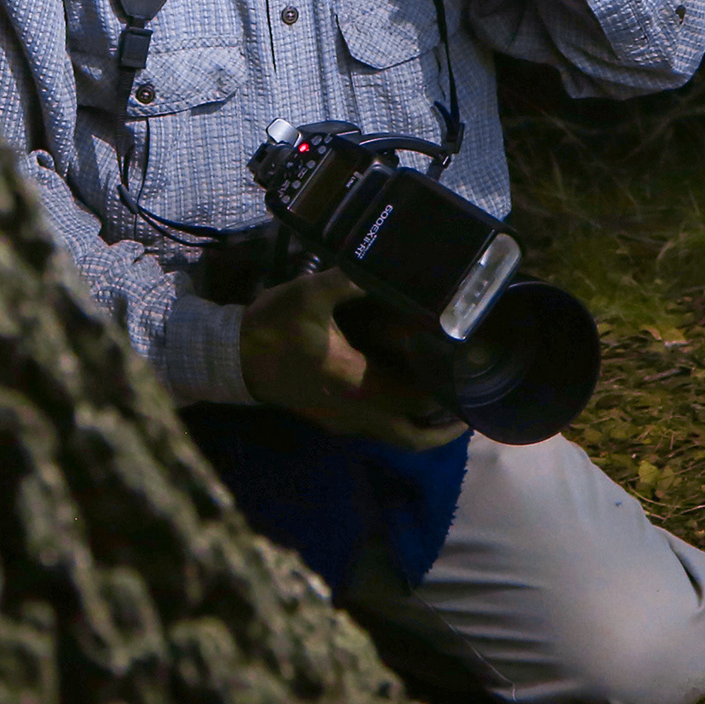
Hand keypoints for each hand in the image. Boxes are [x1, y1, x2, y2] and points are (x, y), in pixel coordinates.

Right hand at [242, 270, 466, 448]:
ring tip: (453, 403)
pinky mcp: (334, 420)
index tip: (473, 378)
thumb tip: (382, 265)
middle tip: (474, 395)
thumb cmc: (272, 329)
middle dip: (447, 420)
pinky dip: (403, 423)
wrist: (231, 358)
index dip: (450, 395)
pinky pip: (381, 432)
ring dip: (427, 428)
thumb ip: (348, 280)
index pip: (418, 401)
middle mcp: (356, 414)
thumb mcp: (308, 295)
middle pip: (416, 434)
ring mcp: (344, 422)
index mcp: (357, 386)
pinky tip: (411, 395)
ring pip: (399, 439)